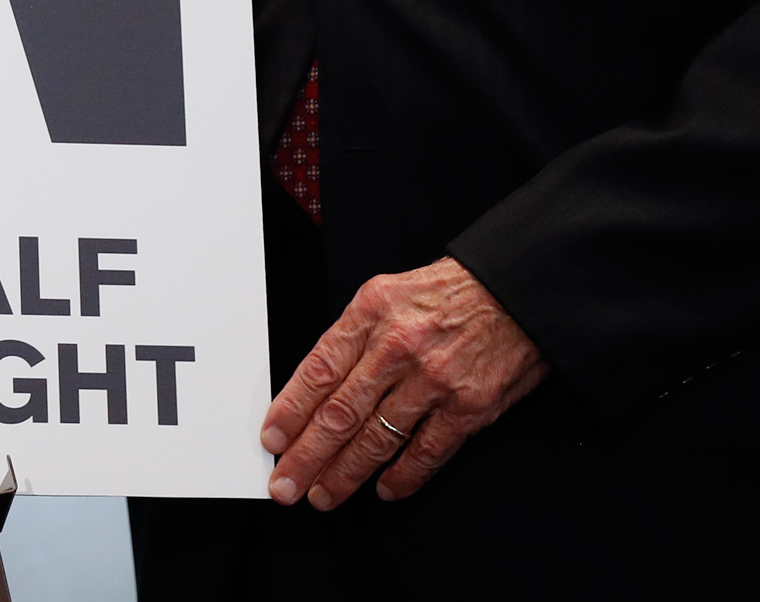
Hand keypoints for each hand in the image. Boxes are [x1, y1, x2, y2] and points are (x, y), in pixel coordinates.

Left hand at [261, 257, 547, 509]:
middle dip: (308, 455)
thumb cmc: (446, 294)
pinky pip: (428, 450)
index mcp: (369, 315)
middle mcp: (397, 349)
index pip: (318, 372)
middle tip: (286, 484)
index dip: (290, 410)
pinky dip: (404, 475)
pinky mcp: (469, 407)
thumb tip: (315, 385)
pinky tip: (384, 489)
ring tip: (324, 494)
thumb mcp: (384, 295)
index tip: (272, 439)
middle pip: (340, 413)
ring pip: (378, 438)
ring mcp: (434, 381)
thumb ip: (351, 337)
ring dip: (346, 473)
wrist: (514, 294)